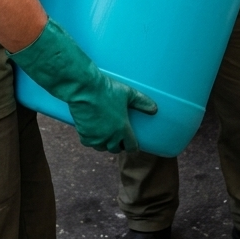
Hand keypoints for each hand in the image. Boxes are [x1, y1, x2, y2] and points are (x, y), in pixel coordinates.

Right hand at [10, 20, 156, 151]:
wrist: (85, 89)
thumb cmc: (107, 90)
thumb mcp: (128, 93)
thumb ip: (142, 102)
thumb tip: (155, 109)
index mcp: (123, 129)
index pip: (131, 147)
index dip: (132, 146)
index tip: (132, 144)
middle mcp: (110, 137)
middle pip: (116, 149)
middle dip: (118, 144)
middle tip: (119, 136)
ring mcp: (96, 138)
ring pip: (102, 147)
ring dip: (105, 143)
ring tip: (106, 135)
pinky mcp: (84, 136)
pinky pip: (90, 143)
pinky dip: (92, 140)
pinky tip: (93, 131)